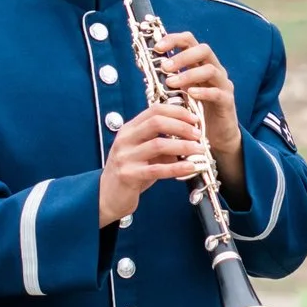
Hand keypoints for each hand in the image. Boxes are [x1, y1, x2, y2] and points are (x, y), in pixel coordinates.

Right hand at [99, 101, 207, 225]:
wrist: (107, 196)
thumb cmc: (130, 172)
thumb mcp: (145, 153)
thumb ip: (163, 144)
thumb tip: (190, 139)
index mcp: (129, 129)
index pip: (154, 110)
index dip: (177, 112)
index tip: (194, 119)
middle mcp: (125, 139)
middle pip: (156, 123)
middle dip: (182, 126)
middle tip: (199, 134)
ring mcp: (125, 157)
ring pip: (158, 144)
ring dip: (183, 146)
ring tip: (199, 150)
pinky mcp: (129, 175)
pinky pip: (157, 169)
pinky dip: (177, 167)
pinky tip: (191, 168)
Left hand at [154, 30, 248, 199]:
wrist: (215, 137)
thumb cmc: (195, 112)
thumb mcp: (181, 92)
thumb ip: (171, 80)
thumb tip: (150, 68)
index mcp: (201, 63)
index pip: (189, 41)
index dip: (174, 40)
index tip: (157, 48)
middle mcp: (214, 69)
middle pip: (203, 49)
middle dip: (182, 56)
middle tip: (165, 67)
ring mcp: (223, 84)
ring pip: (210, 69)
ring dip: (189, 74)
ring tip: (172, 83)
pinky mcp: (227, 101)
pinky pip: (217, 92)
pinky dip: (203, 92)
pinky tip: (190, 94)